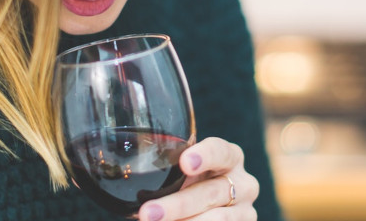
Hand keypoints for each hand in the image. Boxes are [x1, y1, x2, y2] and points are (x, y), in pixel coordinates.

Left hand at [137, 137, 258, 220]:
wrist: (206, 211)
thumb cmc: (189, 185)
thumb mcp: (182, 174)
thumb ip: (167, 166)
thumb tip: (120, 167)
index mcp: (229, 157)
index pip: (221, 151)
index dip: (205, 156)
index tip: (185, 162)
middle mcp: (244, 183)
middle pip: (213, 192)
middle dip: (178, 204)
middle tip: (147, 213)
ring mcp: (246, 212)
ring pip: (218, 219)